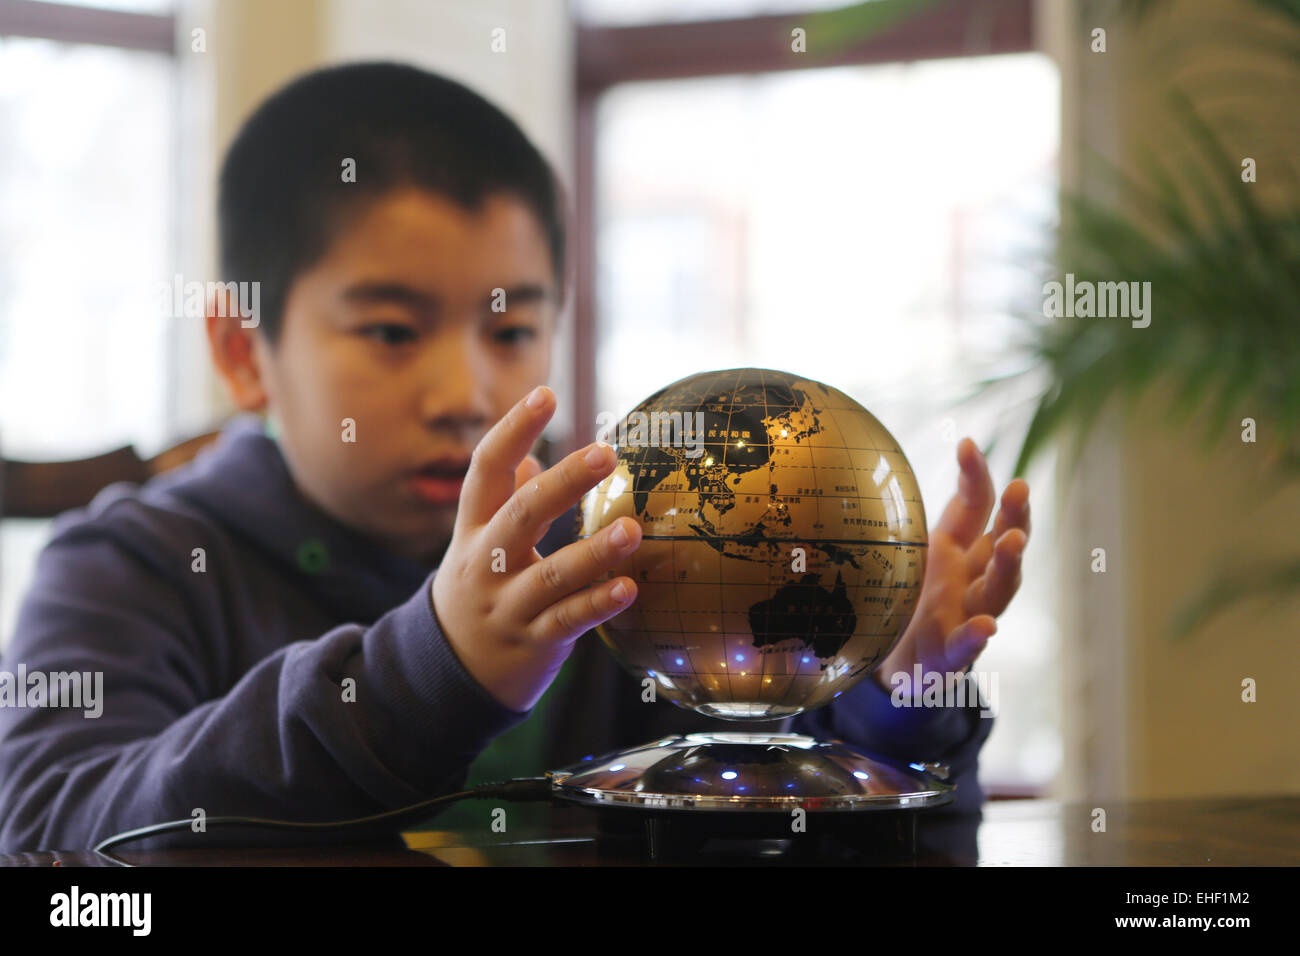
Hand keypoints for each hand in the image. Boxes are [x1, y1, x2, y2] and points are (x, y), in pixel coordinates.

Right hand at [431, 386, 641, 711]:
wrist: (447, 673)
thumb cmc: (479, 591)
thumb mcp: (479, 544)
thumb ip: (505, 501)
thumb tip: (530, 458)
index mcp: (473, 528)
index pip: (487, 469)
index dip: (514, 430)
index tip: (546, 394)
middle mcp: (485, 562)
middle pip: (522, 514)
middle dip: (563, 482)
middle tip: (607, 452)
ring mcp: (507, 604)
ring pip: (551, 574)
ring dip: (594, 551)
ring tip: (633, 529)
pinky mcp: (532, 642)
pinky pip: (568, 621)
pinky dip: (597, 604)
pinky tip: (629, 588)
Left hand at [873, 437, 1029, 693]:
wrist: (896, 660)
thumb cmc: (912, 596)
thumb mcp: (918, 548)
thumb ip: (926, 514)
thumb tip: (917, 457)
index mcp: (959, 548)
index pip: (977, 505)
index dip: (976, 475)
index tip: (967, 444)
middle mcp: (972, 577)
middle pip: (1002, 544)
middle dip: (1015, 515)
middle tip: (1020, 488)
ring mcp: (966, 614)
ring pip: (997, 589)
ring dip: (1007, 565)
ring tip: (1014, 543)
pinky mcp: (952, 653)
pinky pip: (967, 645)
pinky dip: (976, 637)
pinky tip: (985, 627)